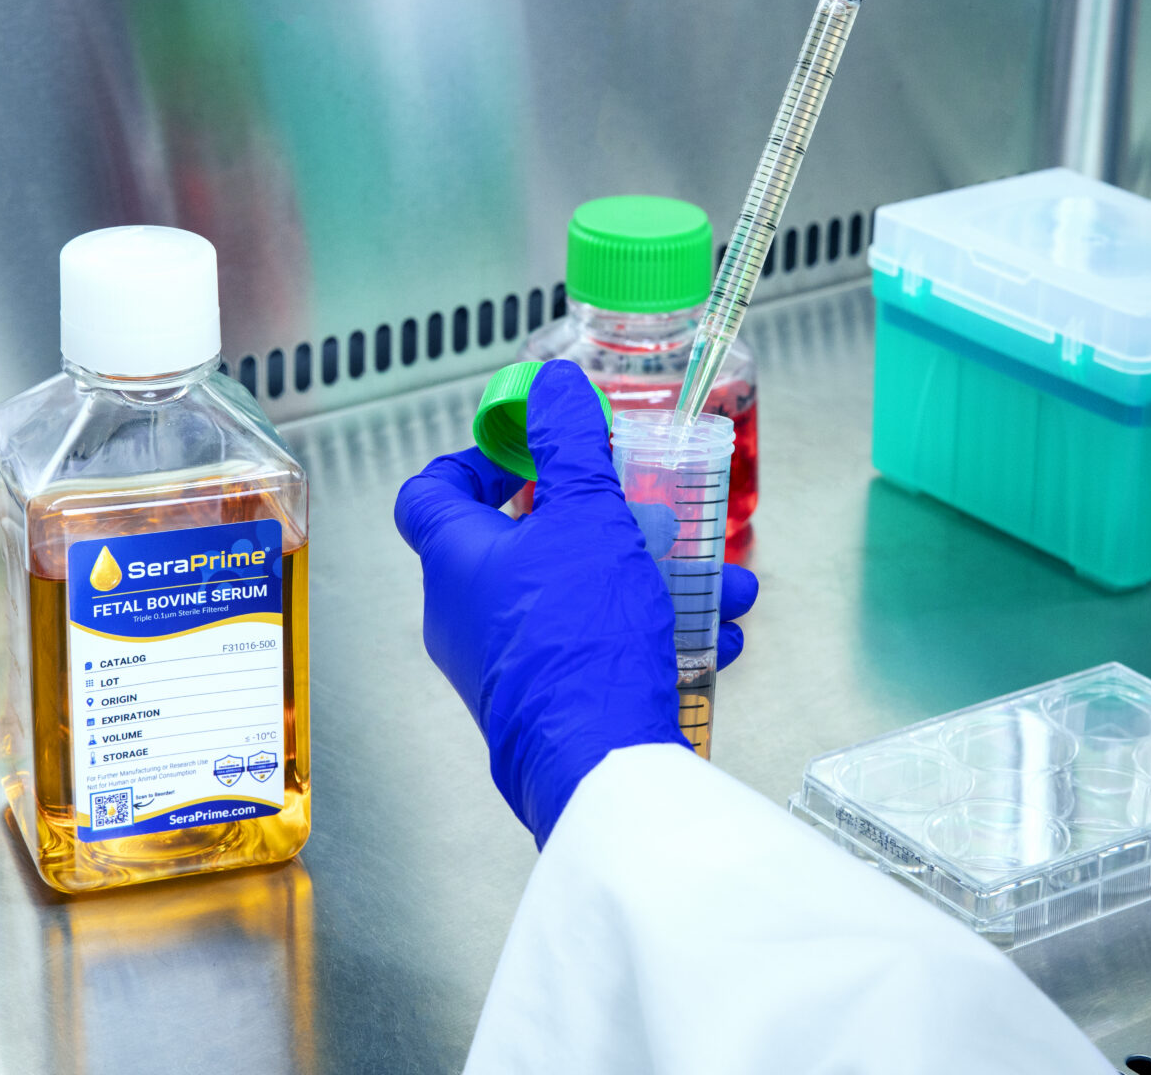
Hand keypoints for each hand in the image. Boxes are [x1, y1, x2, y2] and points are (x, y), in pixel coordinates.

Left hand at [395, 360, 757, 846]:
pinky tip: (716, 632)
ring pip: (577, 597)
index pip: (431, 491)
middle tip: (646, 511)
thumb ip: (570, 445)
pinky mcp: (545, 703)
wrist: (599, 763)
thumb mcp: (588, 516)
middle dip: (603, 521)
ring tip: (719, 580)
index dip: (475, 458)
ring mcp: (504, 663)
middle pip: (525, 542)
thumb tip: (550, 386)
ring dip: (650, 578)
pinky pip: (597, 647)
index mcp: (457, 559)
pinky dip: (652, 631)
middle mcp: (466, 613)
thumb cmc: (579, 640)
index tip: (529, 447)